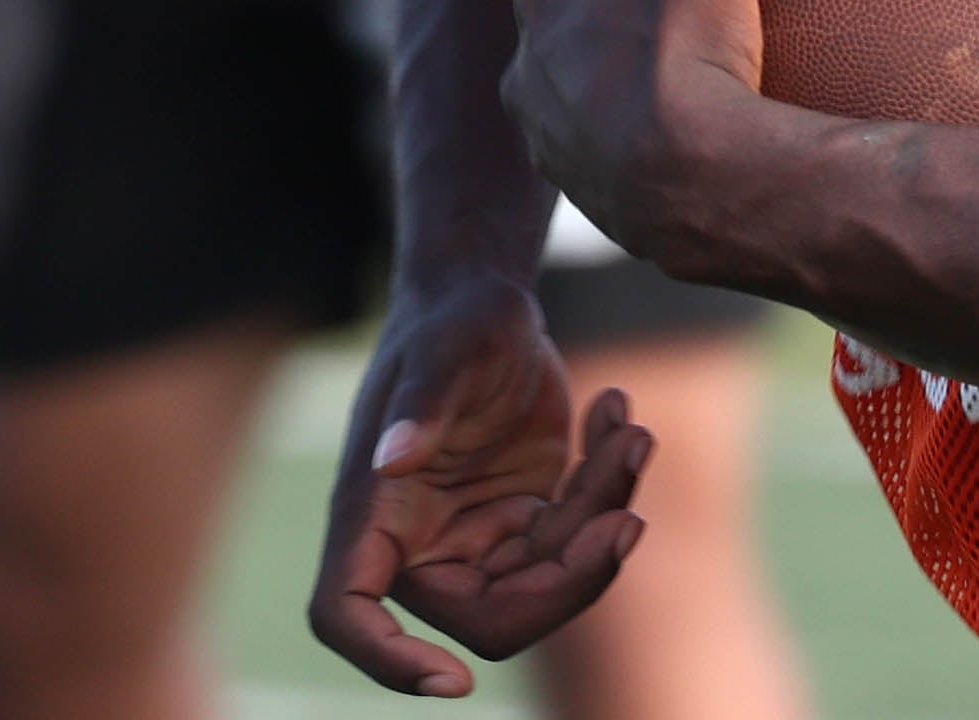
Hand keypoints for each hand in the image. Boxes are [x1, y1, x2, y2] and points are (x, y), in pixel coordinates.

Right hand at [308, 270, 654, 695]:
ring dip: (603, 512)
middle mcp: (422, 540)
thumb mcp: (447, 350)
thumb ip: (422, 404)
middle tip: (628, 518)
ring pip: (552, 578)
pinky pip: (581, 534)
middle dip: (568, 580)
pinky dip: (609, 484)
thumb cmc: (454, 317)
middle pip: (491, 618)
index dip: (389, 661)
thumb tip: (389, 462)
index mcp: (372, 512)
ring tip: (630, 432)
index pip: (348, 613)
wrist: (491, 298)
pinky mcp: (528, 516)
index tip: (452, 682)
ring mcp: (480, 535)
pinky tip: (617, 417)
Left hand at [500, 0, 779, 275]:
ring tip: (640, 39)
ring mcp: (555, 143)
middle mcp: (530, 74)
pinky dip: (619, 118)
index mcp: (546, 4)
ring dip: (588, 52)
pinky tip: (662, 122)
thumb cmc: (683, 62)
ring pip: (556, 81)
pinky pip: (594, 143)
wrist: (701, 200)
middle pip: (536, 2)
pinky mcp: (592, 199)